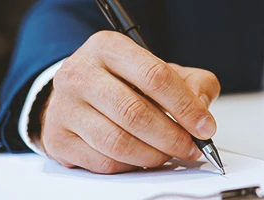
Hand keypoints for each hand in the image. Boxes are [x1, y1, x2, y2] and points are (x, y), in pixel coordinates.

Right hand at [37, 31, 220, 173]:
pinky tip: (142, 157)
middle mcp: (80, 74)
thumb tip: (201, 109)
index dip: (185, 106)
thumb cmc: (121, 81)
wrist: (76, 93)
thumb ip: (192, 82)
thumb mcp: (158, 68)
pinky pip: (104, 162)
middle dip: (172, 136)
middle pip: (134, 113)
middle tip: (190, 147)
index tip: (204, 126)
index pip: (154, 76)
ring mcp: (64, 107)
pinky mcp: (59, 139)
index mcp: (107, 48)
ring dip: (153, 155)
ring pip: (118, 142)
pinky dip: (131, 165)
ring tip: (168, 154)